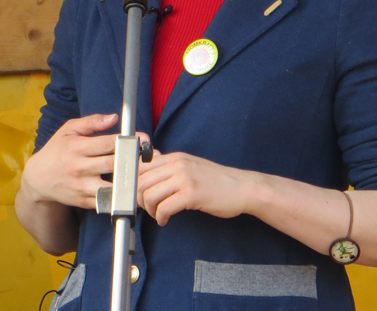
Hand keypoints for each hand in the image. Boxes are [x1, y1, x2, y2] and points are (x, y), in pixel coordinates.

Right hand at [20, 113, 149, 210]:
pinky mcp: (84, 202)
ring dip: (130, 183)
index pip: (106, 143)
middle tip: (152, 157)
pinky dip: (121, 199)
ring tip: (147, 178)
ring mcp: (82, 187)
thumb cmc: (56, 150)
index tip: (143, 139)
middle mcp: (79, 167)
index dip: (127, 141)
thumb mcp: (68, 130)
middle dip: (134, 161)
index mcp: (76, 147)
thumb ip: (91, 122)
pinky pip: (107, 202)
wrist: (37, 179)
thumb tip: (114, 118)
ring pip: (112, 187)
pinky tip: (134, 193)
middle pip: (113, 164)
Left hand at [137, 152, 256, 225]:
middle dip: (138, 199)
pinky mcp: (192, 194)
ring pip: (149, 194)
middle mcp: (177, 164)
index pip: (140, 165)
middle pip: (141, 181)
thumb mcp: (190, 166)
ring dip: (149, 210)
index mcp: (175, 157)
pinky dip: (160, 217)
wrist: (243, 188)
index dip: (133, 182)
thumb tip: (148, 167)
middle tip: (146, 208)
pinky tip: (165, 220)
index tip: (137, 194)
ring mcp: (184, 178)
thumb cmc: (217, 181)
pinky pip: (164, 207)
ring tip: (157, 215)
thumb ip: (170, 167)